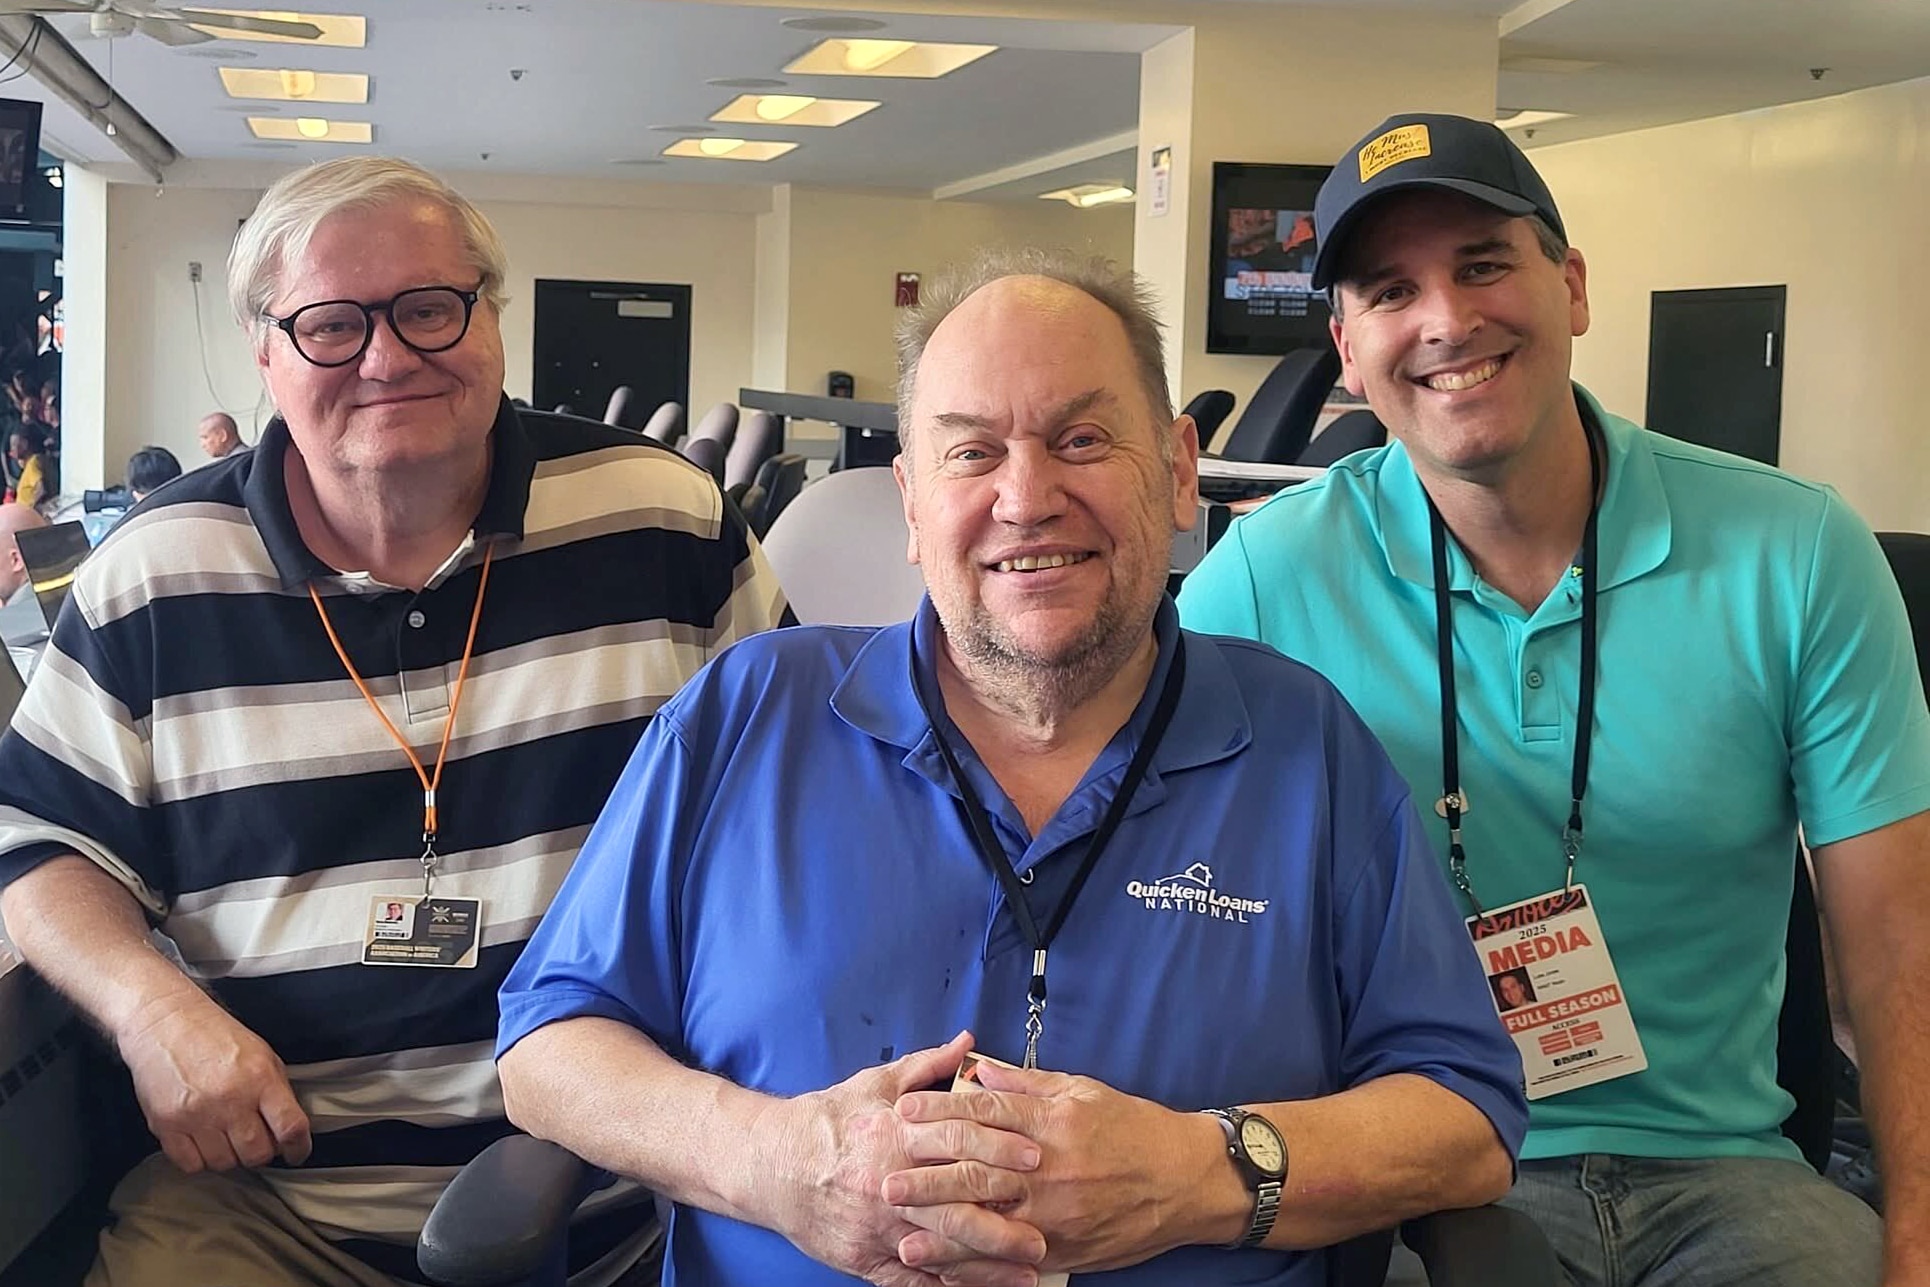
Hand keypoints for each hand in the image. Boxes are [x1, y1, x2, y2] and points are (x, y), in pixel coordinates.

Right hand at [114, 986, 310, 1173]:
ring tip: (227, 1134)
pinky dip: (200, 1159)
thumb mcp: (262, 1055)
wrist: (165, 1022)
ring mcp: (196, 1116)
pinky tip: (203, 1140)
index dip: (299, 1147)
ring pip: (224, 1163)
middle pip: (257, 1154)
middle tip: (257, 1140)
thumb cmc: (214, 1036)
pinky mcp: (166, 1126)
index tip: (297, 1152)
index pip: (290, 1128)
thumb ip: (277, 1092)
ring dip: (231, 1155)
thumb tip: (288, 1130)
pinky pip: (191, 1165)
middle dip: (263, 1152)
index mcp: (260, 1079)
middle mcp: (229, 1100)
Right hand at [757, 1032, 1047, 1286]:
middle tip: (1046, 1227)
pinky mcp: (865, 1258)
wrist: (771, 1163)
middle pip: (955, 1202)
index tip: (1036, 1157)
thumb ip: (928, 1066)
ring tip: (1027, 1269)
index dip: (999, 1148)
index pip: (957, 1140)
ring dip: (987, 1263)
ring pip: (940, 1249)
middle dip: (1004, 1218)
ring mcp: (878, 1226)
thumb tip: (969, 1042)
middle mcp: (889, 1182)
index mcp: (895, 1134)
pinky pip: (912, 1281)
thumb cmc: (827, 1121)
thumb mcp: (876, 1083)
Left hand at [888, 1062, 1230, 1274]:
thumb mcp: (1084, 1091)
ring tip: (904, 1237)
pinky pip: (1014, 1259)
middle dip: (928, 1178)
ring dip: (944, 1232)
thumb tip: (978, 1070)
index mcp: (1052, 1123)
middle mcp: (1050, 1169)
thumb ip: (1027, 1083)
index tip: (904, 1111)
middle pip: (977, 1172)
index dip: (940, 1111)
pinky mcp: (1065, 1249)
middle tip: (886, 1181)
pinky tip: (950, 1271)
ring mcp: (1057, 1215)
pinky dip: (980, 1267)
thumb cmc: (1135, 1128)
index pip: (985, 1114)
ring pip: (991, 1223)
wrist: (1186, 1180)